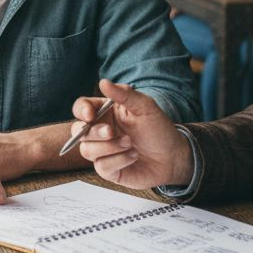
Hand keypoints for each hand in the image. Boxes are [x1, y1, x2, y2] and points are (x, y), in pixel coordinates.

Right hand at [72, 79, 192, 189]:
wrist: (173, 157)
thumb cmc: (159, 130)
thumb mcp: (145, 107)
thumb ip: (124, 94)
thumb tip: (103, 82)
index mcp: (105, 113)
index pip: (81, 108)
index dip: (81, 110)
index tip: (90, 115)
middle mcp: (100, 132)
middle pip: (79, 130)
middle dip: (94, 132)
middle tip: (112, 132)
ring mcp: (102, 151)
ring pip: (87, 150)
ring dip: (109, 147)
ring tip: (130, 144)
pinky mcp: (108, 169)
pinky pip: (101, 166)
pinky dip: (118, 160)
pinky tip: (133, 156)